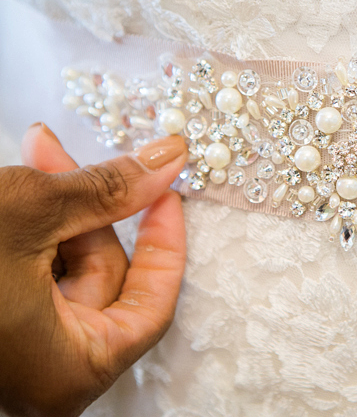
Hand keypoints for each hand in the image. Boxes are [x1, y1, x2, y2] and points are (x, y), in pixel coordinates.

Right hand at [0, 123, 187, 416]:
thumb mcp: (29, 213)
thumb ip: (108, 188)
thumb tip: (168, 161)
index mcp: (68, 370)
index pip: (154, 302)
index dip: (165, 242)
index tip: (166, 191)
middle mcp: (45, 374)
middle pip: (104, 278)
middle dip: (90, 207)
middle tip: (67, 154)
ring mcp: (16, 354)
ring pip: (65, 270)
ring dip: (57, 210)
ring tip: (32, 161)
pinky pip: (32, 274)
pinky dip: (31, 231)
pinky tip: (16, 191)